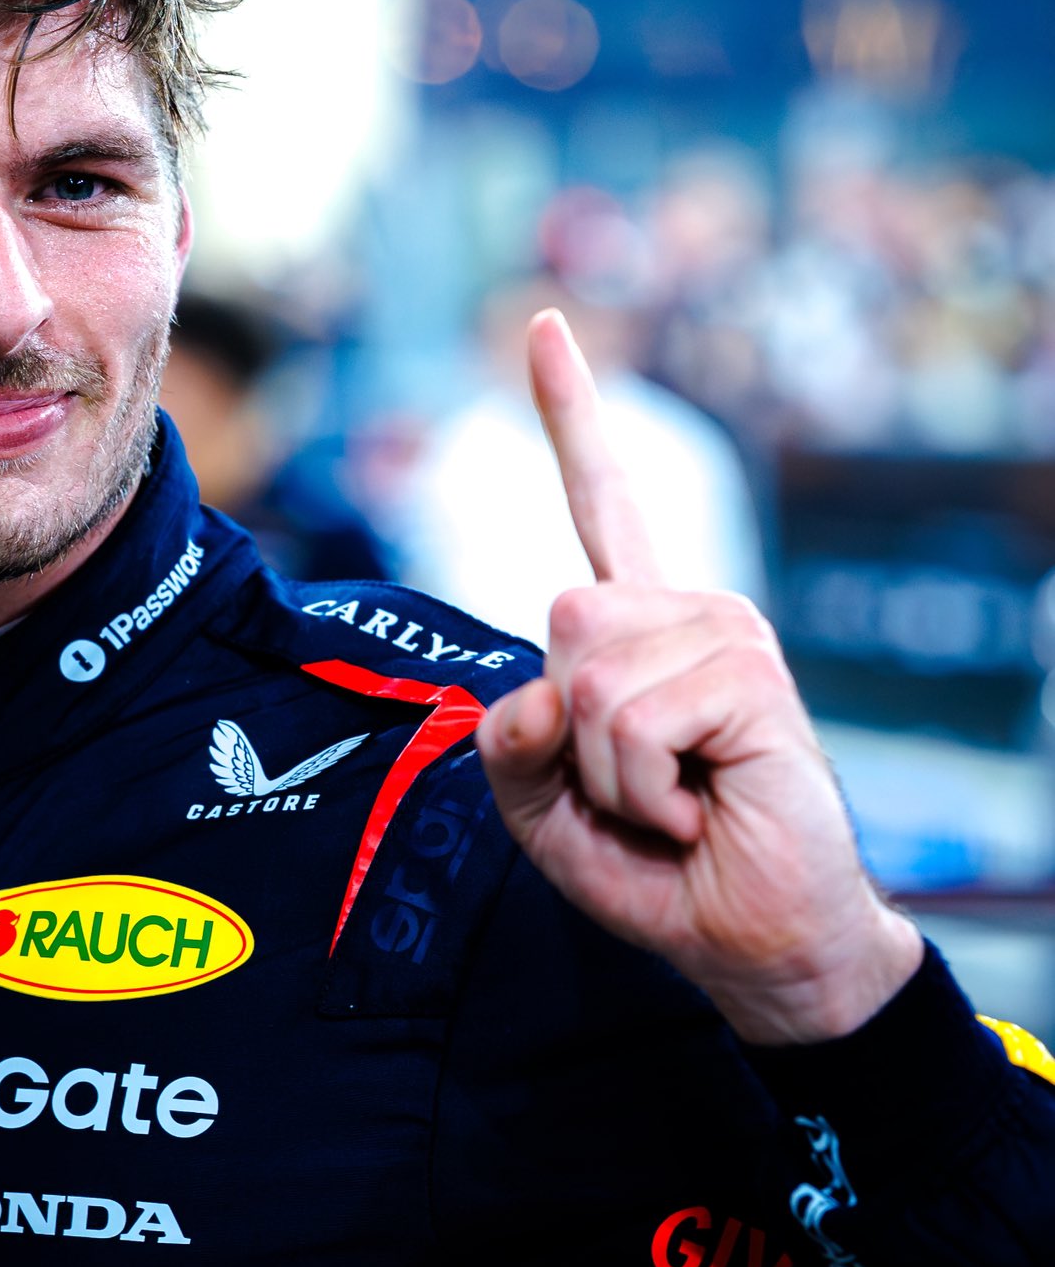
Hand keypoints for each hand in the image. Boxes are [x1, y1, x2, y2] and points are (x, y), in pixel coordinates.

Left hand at [475, 309, 920, 1043]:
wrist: (754, 941)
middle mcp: (688, 611)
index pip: (602, 503)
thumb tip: (545, 684)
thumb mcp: (546, 813)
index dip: (572, 417)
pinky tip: (698, 807)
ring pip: (587, 676)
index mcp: (642, 628)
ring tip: (672, 800)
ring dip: (605, 774)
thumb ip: (512, 745)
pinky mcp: (750, 675)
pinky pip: (627, 719)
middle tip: (638, 789)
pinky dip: (637, 789)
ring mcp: (727, 634)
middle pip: (560, 620)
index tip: (544, 325)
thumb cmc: (658, 868)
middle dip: (569, 735)